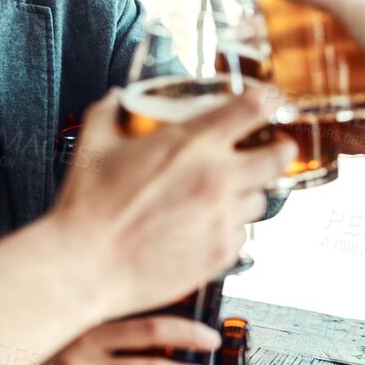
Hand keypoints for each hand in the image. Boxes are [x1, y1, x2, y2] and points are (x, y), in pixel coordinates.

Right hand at [51, 91, 294, 320]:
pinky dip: (230, 230)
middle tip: (274, 149)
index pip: (253, 109)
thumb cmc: (88, 209)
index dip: (268, 101)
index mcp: (192, 144)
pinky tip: (206, 228)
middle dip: (280, 150)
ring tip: (225, 196)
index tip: (270, 102)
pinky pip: (241, 237)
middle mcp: (218, 179)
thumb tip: (115, 98)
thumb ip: (109, 114)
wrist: (85, 266)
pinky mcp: (220, 253)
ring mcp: (223, 218)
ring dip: (248, 194)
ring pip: (260, 201)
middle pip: (278, 157)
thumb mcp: (94, 146)